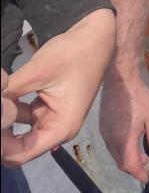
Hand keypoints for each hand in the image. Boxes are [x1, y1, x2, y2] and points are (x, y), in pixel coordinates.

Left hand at [1, 9, 114, 166]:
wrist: (95, 38)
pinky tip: (2, 96)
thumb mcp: (36, 72)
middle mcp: (57, 130)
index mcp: (60, 129)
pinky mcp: (46, 109)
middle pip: (18, 148)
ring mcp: (51, 119)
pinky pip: (21, 118)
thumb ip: (7, 91)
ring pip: (17, 134)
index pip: (20, 154)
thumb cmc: (73, 55)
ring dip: (3, 122)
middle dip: (1, 135)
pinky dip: (9, 110)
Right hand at [100, 68, 148, 182]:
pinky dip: (122, 150)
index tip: (146, 178)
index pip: (129, 165)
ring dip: (127, 159)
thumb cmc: (138, 97)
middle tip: (146, 168)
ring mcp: (105, 133)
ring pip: (116, 154)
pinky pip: (112, 145)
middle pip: (121, 162)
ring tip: (141, 157)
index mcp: (124, 139)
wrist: (119, 79)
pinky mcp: (104, 126)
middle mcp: (111, 140)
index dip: (138, 174)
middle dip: (133, 168)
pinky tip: (132, 143)